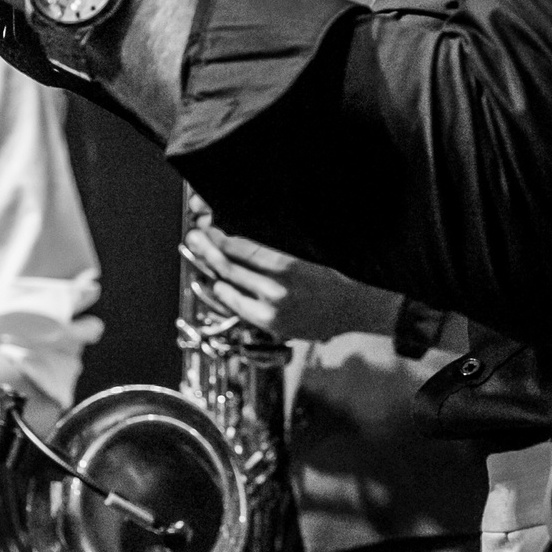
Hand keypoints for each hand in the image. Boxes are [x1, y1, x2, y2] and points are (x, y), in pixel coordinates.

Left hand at [183, 223, 400, 342]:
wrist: (357, 306)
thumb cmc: (338, 271)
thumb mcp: (310, 248)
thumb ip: (277, 241)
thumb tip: (247, 229)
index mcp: (287, 264)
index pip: (240, 248)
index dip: (220, 236)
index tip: (210, 226)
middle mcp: (276, 289)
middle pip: (229, 266)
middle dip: (208, 248)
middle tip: (194, 235)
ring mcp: (272, 310)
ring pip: (230, 287)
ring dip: (212, 270)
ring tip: (199, 254)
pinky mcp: (273, 325)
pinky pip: (239, 308)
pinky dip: (226, 295)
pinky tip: (218, 284)